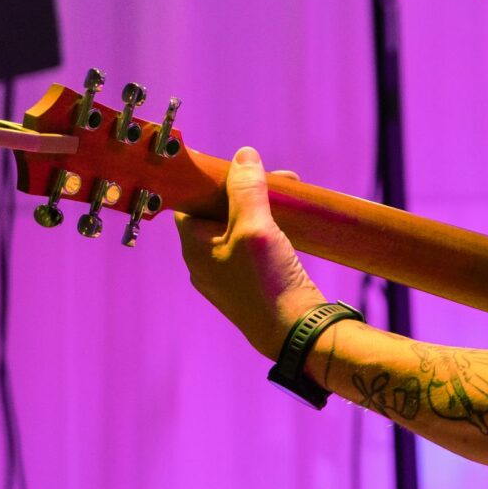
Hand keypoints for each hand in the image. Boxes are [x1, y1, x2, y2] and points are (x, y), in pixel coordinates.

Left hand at [178, 146, 326, 358]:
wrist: (296, 333)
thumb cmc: (268, 283)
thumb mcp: (256, 228)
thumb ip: (246, 189)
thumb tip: (243, 155)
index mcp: (194, 249)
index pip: (191, 202)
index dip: (214, 181)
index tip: (242, 168)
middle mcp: (205, 263)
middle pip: (218, 213)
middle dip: (247, 191)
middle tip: (279, 181)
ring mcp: (227, 276)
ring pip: (238, 229)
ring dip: (262, 209)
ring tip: (290, 200)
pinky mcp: (250, 285)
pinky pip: (252, 247)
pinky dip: (269, 230)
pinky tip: (291, 226)